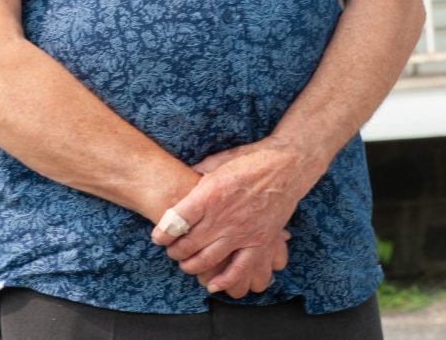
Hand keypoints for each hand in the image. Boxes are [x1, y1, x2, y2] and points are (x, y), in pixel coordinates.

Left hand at [150, 137, 319, 294]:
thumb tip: (183, 180)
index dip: (162, 233)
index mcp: (209, 194)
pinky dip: (224, 280)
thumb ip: (198, 174)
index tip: (158, 237)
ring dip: (191, 265)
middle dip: (174, 251)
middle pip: (188, 243)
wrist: (287, 166)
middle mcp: (222, 217)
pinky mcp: (259, 242)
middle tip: (172, 251)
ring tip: (186, 264)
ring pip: (208, 259)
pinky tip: (212, 285)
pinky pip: (239, 269)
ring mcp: (241, 232)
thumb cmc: (251, 160)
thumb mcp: (217, 162)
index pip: (175, 221)